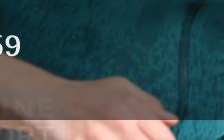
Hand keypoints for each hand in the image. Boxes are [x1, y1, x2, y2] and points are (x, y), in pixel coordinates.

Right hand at [24, 76, 177, 139]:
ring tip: (112, 136)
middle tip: (126, 135)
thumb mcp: (120, 88)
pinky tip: (104, 139)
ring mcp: (101, 134)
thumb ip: (148, 104)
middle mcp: (120, 121)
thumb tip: (173, 120)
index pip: (162, 137)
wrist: (50, 101)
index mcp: (131, 106)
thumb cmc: (88, 95)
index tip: (153, 139)